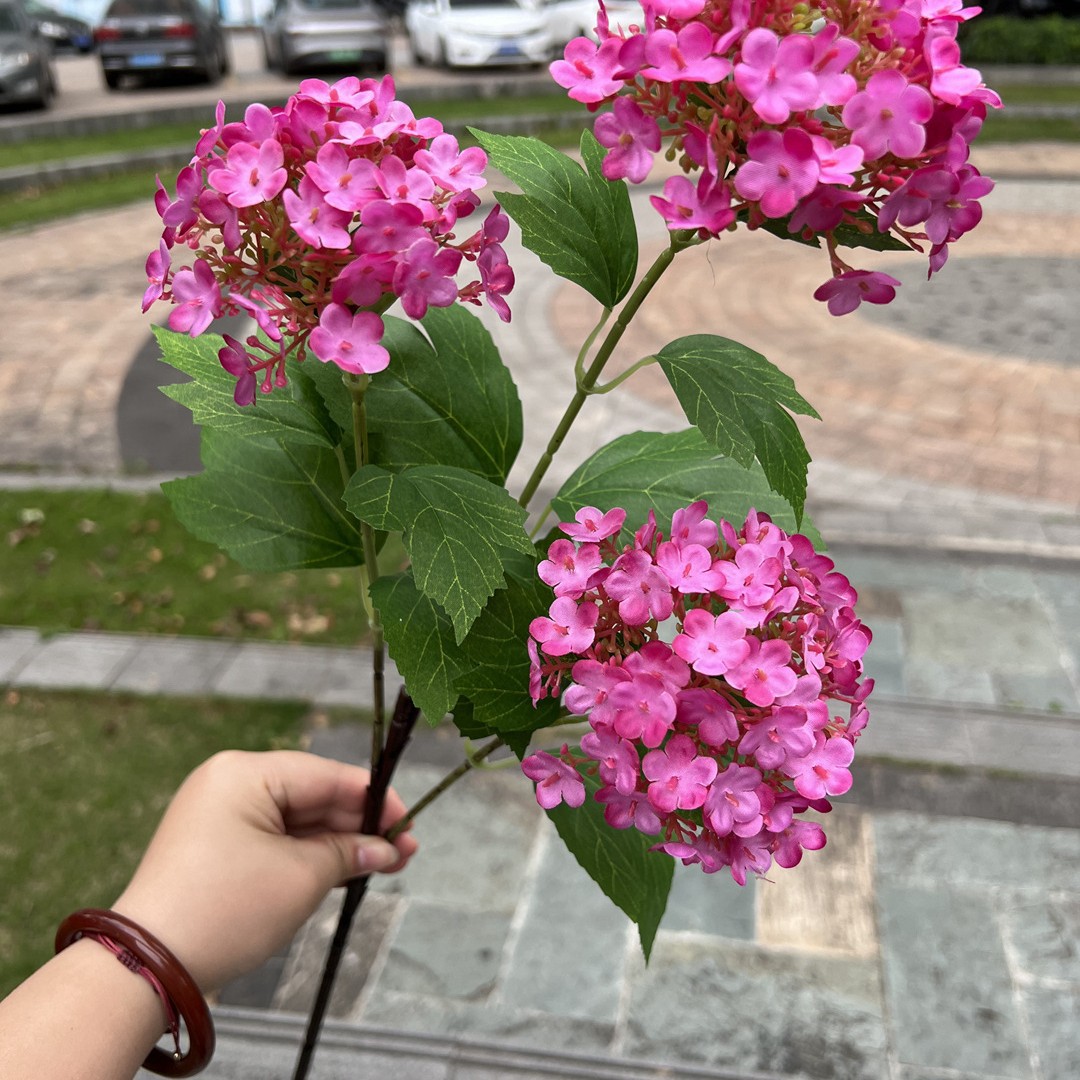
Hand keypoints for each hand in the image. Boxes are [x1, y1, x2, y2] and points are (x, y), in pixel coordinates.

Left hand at [112, 749, 417, 992]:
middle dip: (359, 826)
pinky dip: (308, 854)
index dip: (373, 800)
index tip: (409, 823)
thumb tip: (386, 850)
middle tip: (404, 852)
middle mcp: (229, 782)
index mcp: (245, 771)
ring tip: (385, 864)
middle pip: (312, 796)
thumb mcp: (300, 877)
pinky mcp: (216, 846)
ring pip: (296, 820)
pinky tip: (346, 868)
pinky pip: (274, 839)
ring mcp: (219, 814)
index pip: (326, 775)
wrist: (150, 966)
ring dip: (338, 843)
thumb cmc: (226, 909)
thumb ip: (349, 853)